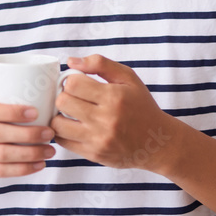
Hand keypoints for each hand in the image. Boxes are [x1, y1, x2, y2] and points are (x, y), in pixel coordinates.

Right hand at [0, 99, 56, 188]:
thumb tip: (35, 102)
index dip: (13, 112)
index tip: (35, 112)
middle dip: (28, 134)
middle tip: (49, 132)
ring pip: (2, 154)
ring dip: (30, 153)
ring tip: (49, 150)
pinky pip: (0, 171)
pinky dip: (22, 169)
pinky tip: (37, 165)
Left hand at [51, 54, 173, 170]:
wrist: (157, 142)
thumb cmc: (141, 106)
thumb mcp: (128, 78)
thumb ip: (100, 63)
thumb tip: (71, 61)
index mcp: (113, 97)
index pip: (73, 84)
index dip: (71, 80)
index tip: (77, 83)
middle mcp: (105, 119)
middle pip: (63, 102)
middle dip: (64, 96)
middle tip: (72, 97)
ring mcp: (99, 139)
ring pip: (58, 125)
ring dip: (59, 116)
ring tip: (69, 113)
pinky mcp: (94, 154)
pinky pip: (64, 142)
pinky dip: (63, 133)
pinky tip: (72, 126)